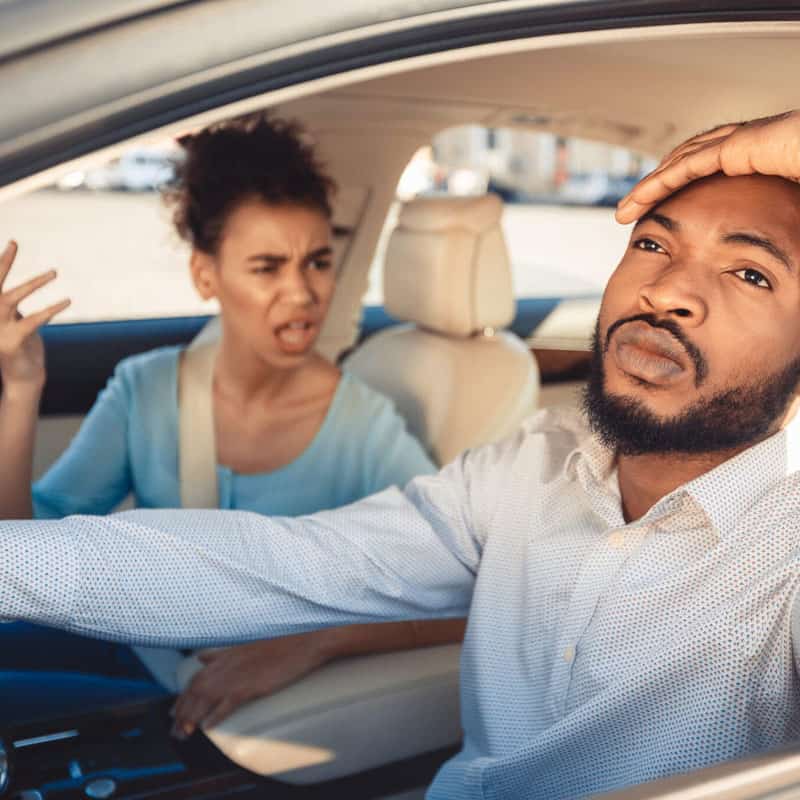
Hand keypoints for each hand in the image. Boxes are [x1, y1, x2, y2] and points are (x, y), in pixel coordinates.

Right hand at [0, 241, 69, 390]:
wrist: (23, 379)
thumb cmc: (23, 350)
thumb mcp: (17, 324)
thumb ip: (14, 308)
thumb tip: (18, 292)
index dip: (2, 263)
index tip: (13, 242)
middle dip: (3, 262)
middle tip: (14, 242)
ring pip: (10, 299)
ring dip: (33, 283)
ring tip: (54, 272)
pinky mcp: (12, 343)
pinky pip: (33, 320)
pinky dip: (50, 310)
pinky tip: (66, 301)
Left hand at [170, 631, 330, 737]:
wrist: (302, 645)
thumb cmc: (276, 646)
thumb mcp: (244, 646)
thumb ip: (220, 654)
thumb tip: (201, 658)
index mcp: (225, 656)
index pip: (195, 678)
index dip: (182, 696)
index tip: (173, 711)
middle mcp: (226, 666)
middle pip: (195, 691)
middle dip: (181, 711)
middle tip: (174, 730)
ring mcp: (237, 676)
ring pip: (206, 700)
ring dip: (192, 718)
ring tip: (184, 733)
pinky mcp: (249, 686)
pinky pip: (226, 705)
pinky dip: (215, 716)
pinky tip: (208, 728)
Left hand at [616, 109, 799, 223]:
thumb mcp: (796, 210)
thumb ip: (783, 228)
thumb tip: (785, 268)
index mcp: (756, 161)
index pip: (705, 173)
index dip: (677, 192)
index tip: (658, 218)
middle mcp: (744, 147)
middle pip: (684, 166)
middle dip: (653, 190)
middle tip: (628, 213)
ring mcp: (741, 142)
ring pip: (679, 164)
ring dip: (648, 188)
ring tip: (624, 211)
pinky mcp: (741, 144)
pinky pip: (690, 165)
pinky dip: (661, 182)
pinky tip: (638, 199)